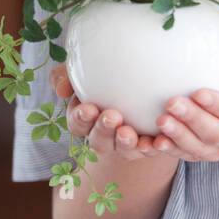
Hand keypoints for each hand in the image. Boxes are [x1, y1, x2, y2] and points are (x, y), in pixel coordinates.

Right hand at [49, 64, 178, 159]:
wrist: (143, 81)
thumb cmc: (107, 72)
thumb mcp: (85, 68)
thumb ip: (67, 75)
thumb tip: (61, 89)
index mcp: (85, 119)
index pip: (78, 123)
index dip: (81, 118)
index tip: (89, 108)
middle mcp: (104, 136)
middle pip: (99, 140)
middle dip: (104, 130)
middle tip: (112, 116)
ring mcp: (125, 144)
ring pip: (123, 150)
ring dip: (125, 143)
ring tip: (130, 133)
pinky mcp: (148, 146)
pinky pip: (150, 151)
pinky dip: (152, 147)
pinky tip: (158, 140)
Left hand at [152, 59, 218, 161]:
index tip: (198, 92)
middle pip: (218, 135)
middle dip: (194, 120)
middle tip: (172, 103)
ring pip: (200, 150)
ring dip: (179, 137)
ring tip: (161, 121)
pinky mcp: (203, 154)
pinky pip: (185, 156)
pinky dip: (169, 150)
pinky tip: (152, 141)